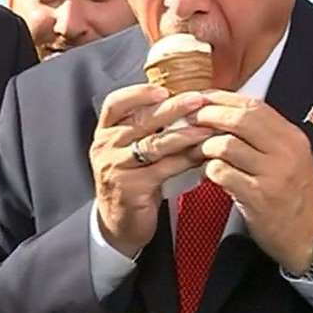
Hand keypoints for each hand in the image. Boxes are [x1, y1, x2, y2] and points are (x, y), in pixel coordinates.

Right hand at [92, 85, 214, 256]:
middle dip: (172, 109)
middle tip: (197, 100)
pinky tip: (202, 155)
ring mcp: (116, 167)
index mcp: (105, 132)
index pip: (115, 104)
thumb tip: (184, 105)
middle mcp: (106, 146)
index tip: (162, 90)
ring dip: (185, 134)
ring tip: (207, 128)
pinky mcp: (131, 187)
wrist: (118, 221)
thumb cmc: (131, 179)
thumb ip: (147, 128)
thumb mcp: (129, 149)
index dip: (138, 94)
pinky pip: (164, 168)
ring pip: (155, 144)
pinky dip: (185, 160)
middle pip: (140, 121)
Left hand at [190, 90, 312, 273]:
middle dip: (209, 116)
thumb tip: (224, 111)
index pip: (254, 106)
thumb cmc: (291, 194)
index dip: (223, 99)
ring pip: (227, 145)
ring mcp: (273, 174)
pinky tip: (208, 176)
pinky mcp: (259, 197)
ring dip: (205, 146)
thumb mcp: (287, 157)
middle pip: (240, 119)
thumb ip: (262, 135)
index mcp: (291, 137)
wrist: (308, 235)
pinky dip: (209, 171)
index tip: (202, 98)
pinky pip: (222, 173)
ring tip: (198, 153)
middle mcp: (286, 152)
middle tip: (190, 121)